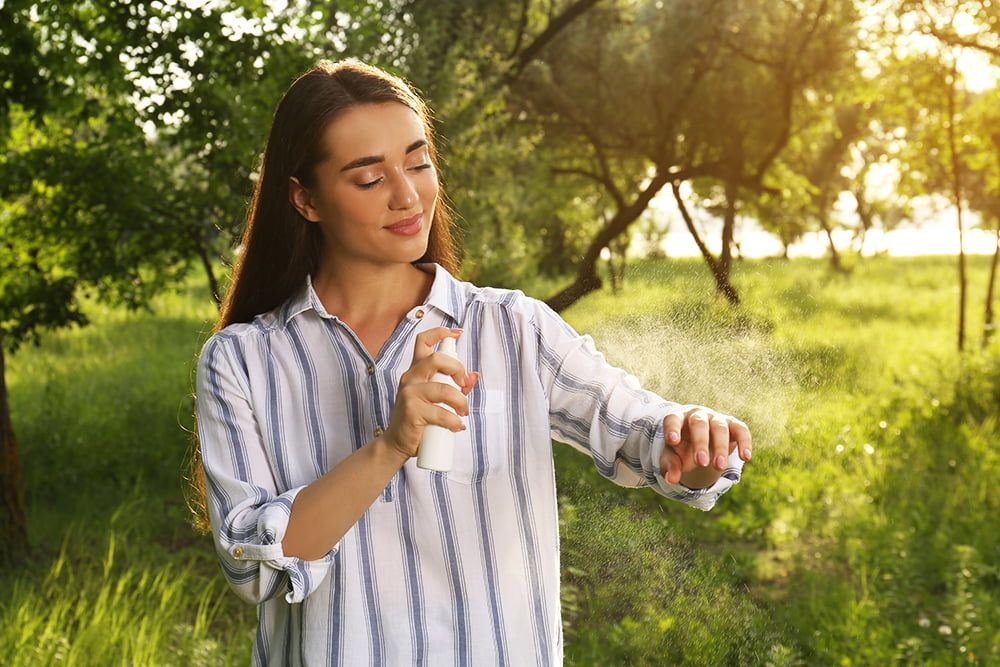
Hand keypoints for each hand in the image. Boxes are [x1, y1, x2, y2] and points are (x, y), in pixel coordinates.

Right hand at [383, 326, 480, 458]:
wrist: (397, 443)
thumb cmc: (418, 419)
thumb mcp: (436, 399)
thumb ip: (456, 386)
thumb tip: (474, 376)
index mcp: (416, 371)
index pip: (423, 341)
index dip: (440, 333)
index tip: (456, 333)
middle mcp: (410, 378)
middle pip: (437, 359)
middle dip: (458, 369)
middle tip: (463, 385)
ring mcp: (409, 394)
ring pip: (444, 389)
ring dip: (460, 402)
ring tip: (462, 412)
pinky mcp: (411, 411)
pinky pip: (441, 413)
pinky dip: (454, 422)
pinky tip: (456, 426)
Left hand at [659, 405, 751, 483]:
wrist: (699, 440)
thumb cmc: (681, 448)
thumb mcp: (672, 456)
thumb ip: (670, 465)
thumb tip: (671, 480)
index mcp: (678, 419)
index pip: (673, 420)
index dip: (672, 429)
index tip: (673, 441)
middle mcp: (697, 415)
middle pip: (699, 423)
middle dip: (700, 443)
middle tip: (701, 463)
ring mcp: (716, 418)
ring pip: (720, 427)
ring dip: (720, 447)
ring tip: (719, 467)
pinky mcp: (733, 425)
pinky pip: (741, 430)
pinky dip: (744, 442)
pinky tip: (745, 457)